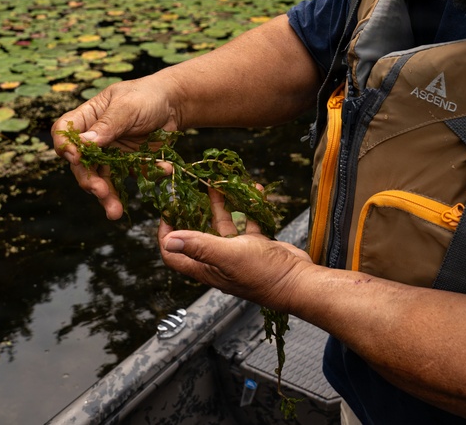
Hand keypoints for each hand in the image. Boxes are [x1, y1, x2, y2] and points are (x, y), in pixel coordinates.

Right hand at [51, 75, 179, 219]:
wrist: (174, 103)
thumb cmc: (146, 96)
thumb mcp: (127, 106)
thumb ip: (108, 125)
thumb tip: (83, 144)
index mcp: (87, 118)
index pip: (64, 132)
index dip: (65, 146)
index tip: (76, 158)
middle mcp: (95, 139)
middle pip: (81, 164)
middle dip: (89, 180)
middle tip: (100, 192)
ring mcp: (111, 154)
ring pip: (102, 179)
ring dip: (108, 196)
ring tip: (115, 212)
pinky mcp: (130, 164)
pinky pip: (133, 176)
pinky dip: (147, 177)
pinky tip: (164, 169)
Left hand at [158, 188, 312, 311]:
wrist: (299, 282)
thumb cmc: (263, 274)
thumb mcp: (228, 256)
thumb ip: (200, 245)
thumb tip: (168, 239)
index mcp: (206, 268)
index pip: (174, 255)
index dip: (166, 236)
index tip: (167, 212)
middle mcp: (218, 261)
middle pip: (197, 235)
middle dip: (193, 212)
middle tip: (190, 190)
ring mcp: (238, 254)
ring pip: (223, 226)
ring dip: (220, 205)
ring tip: (218, 183)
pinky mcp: (257, 246)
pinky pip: (247, 223)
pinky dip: (248, 207)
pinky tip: (253, 191)